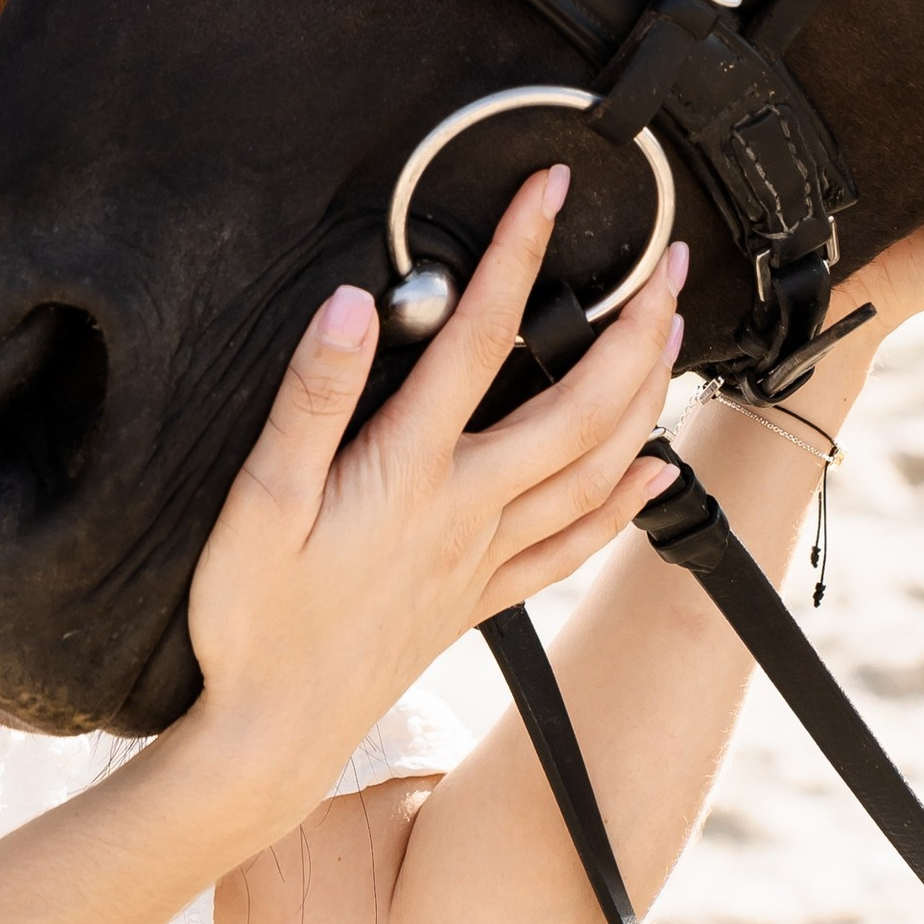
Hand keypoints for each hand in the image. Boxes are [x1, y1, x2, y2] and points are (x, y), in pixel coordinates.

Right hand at [180, 173, 686, 854]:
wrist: (268, 738)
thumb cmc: (253, 620)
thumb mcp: (256, 502)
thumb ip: (309, 399)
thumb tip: (350, 305)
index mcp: (410, 470)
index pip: (481, 337)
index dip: (517, 252)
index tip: (547, 185)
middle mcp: (465, 509)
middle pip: (580, 406)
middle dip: (634, 326)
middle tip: (670, 262)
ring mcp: (482, 557)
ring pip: (595, 469)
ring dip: (644, 396)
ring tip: (670, 337)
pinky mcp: (479, 599)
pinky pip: (575, 544)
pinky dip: (627, 504)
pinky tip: (656, 473)